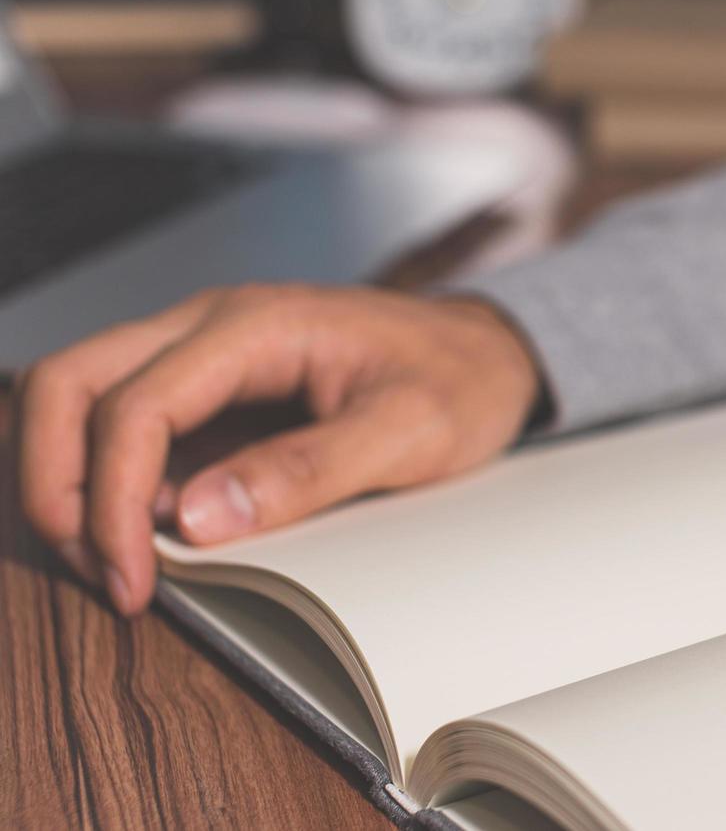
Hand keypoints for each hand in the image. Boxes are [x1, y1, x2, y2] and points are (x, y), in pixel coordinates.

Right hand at [18, 284, 540, 615]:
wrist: (489, 353)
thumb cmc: (460, 379)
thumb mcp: (411, 430)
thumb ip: (310, 469)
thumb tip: (198, 518)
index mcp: (256, 325)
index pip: (134, 405)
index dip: (111, 500)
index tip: (132, 581)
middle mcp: (211, 326)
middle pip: (68, 384)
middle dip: (55, 482)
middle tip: (98, 571)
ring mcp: (203, 354)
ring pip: (81, 398)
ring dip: (71, 481)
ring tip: (114, 564)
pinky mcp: (209, 389)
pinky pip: (126, 424)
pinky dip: (109, 482)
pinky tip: (144, 538)